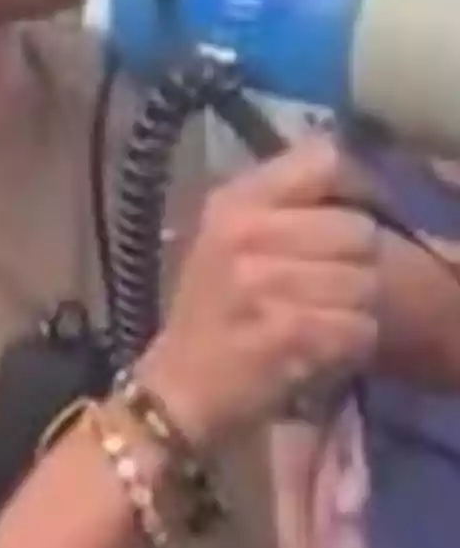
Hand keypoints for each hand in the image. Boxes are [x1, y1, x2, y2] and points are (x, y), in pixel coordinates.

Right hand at [138, 136, 381, 449]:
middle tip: (328, 284)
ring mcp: (265, 284)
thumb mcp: (228, 235)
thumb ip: (284, 198)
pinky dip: (351, 344)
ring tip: (323, 318)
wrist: (180, 386)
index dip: (352, 187)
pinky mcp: (288, 333)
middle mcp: (246, 233)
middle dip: (356, 262)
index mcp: (233, 201)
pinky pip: (360, 327)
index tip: (344, 215)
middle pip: (357, 228)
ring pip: (366, 281)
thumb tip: (351, 175)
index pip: (323, 160)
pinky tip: (320, 346)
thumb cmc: (211, 306)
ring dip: (356, 308)